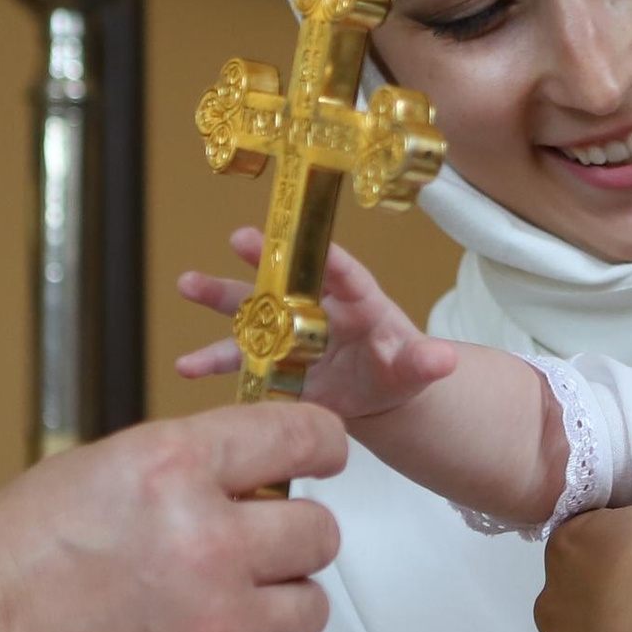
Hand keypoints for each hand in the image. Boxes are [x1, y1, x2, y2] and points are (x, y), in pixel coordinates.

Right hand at [0, 404, 346, 631]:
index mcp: (173, 469)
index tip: (322, 457)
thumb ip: (179, 474)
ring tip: (221, 612)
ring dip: (276, 608)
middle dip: (294, 538)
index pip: (299, 435)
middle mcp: (209, 544)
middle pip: (319, 533)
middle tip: (258, 550)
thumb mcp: (91, 475)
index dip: (321, 445)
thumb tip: (247, 481)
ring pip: (308, 612)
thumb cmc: (3, 566)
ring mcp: (214, 629)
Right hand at [178, 229, 454, 426]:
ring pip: (252, 308)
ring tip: (188, 283)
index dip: (326, 257)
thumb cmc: (397, 369)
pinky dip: (210, 360)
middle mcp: (317, 305)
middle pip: (289, 278)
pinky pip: (237, 357)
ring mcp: (288, 330)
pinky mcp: (269, 359)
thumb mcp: (414, 369)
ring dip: (219, 296)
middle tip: (237, 238)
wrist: (374, 393)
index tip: (304, 240)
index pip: (345, 272)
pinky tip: (185, 366)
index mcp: (359, 299)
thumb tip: (446, 360)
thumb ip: (425, 363)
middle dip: (263, 259)